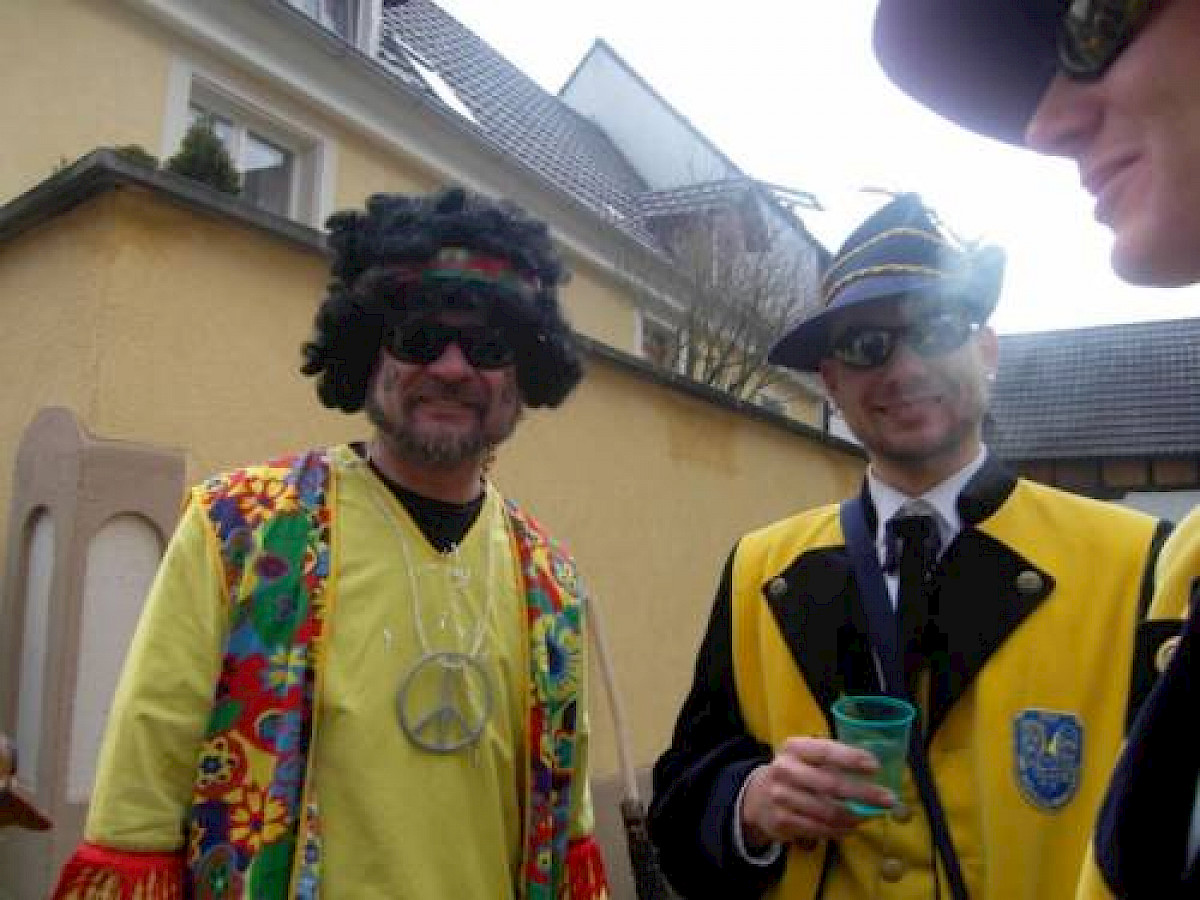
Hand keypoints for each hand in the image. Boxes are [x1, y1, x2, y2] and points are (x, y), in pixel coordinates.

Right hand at [740, 737, 893, 847]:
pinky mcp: (782, 821)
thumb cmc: (794, 772)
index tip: (876, 766)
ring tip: (870, 816)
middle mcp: (785, 770)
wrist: (757, 796)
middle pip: (831, 785)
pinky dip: (840, 831)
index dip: (851, 758)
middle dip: (864, 793)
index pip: (825, 751)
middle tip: (889, 799)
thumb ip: (833, 758)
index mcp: (794, 748)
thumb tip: (876, 767)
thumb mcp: (805, 756)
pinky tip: (851, 828)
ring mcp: (781, 797)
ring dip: (855, 817)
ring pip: (828, 812)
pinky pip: (820, 829)